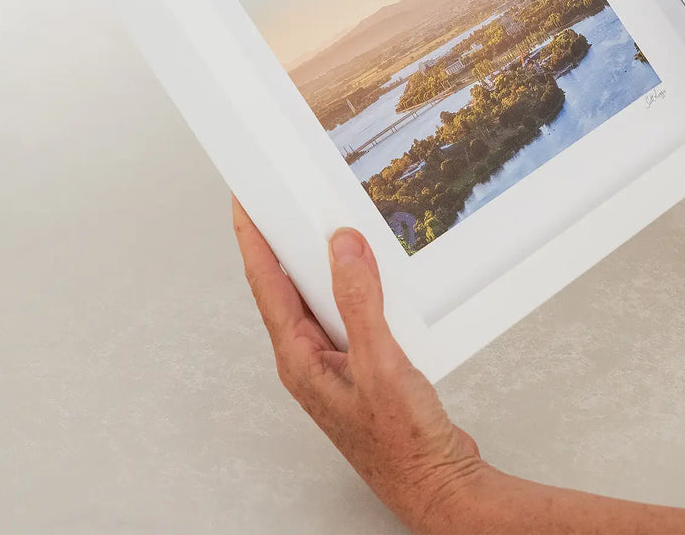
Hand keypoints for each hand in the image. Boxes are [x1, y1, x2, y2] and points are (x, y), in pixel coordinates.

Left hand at [232, 198, 483, 533]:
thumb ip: (360, 302)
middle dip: (281, 242)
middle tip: (281, 201)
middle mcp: (311, 361)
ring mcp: (336, 365)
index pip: (267, 284)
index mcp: (300, 360)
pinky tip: (374, 275)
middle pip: (286, 287)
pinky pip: (350, 313)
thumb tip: (342, 248)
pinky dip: (355, 286)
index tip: (245, 202)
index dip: (253, 238)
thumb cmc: (404, 444)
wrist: (439, 484)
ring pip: (320, 300)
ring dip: (322, 264)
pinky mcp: (363, 367)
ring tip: (327, 224)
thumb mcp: (381, 364)